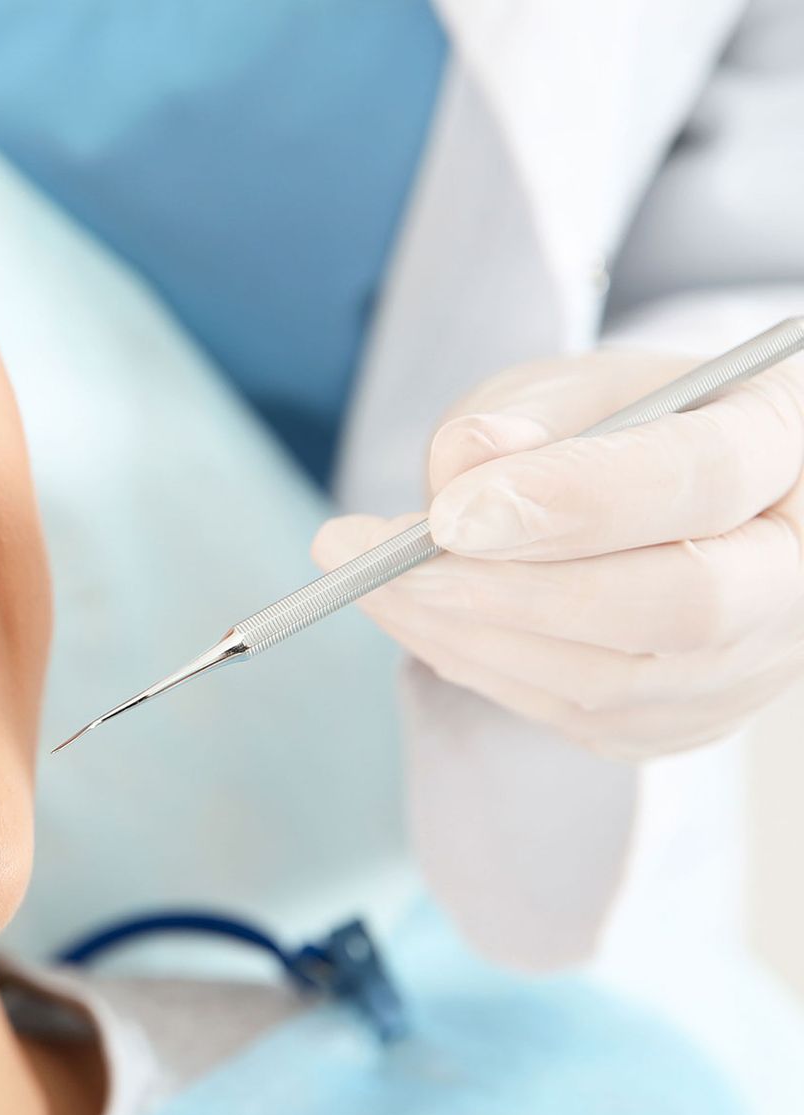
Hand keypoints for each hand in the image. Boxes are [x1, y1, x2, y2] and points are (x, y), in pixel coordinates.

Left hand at [313, 348, 803, 761]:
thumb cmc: (633, 421)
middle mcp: (803, 572)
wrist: (671, 492)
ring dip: (470, 633)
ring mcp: (756, 664)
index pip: (704, 481)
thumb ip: (532, 412)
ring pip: (614, 678)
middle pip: (682, 606)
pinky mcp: (685, 721)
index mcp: (794, 444)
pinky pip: (573, 712)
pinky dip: (476, 664)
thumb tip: (466, 462)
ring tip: (365, 579)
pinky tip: (411, 614)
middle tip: (384, 561)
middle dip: (515, 589)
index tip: (452, 513)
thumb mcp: (584, 382)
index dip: (577, 502)